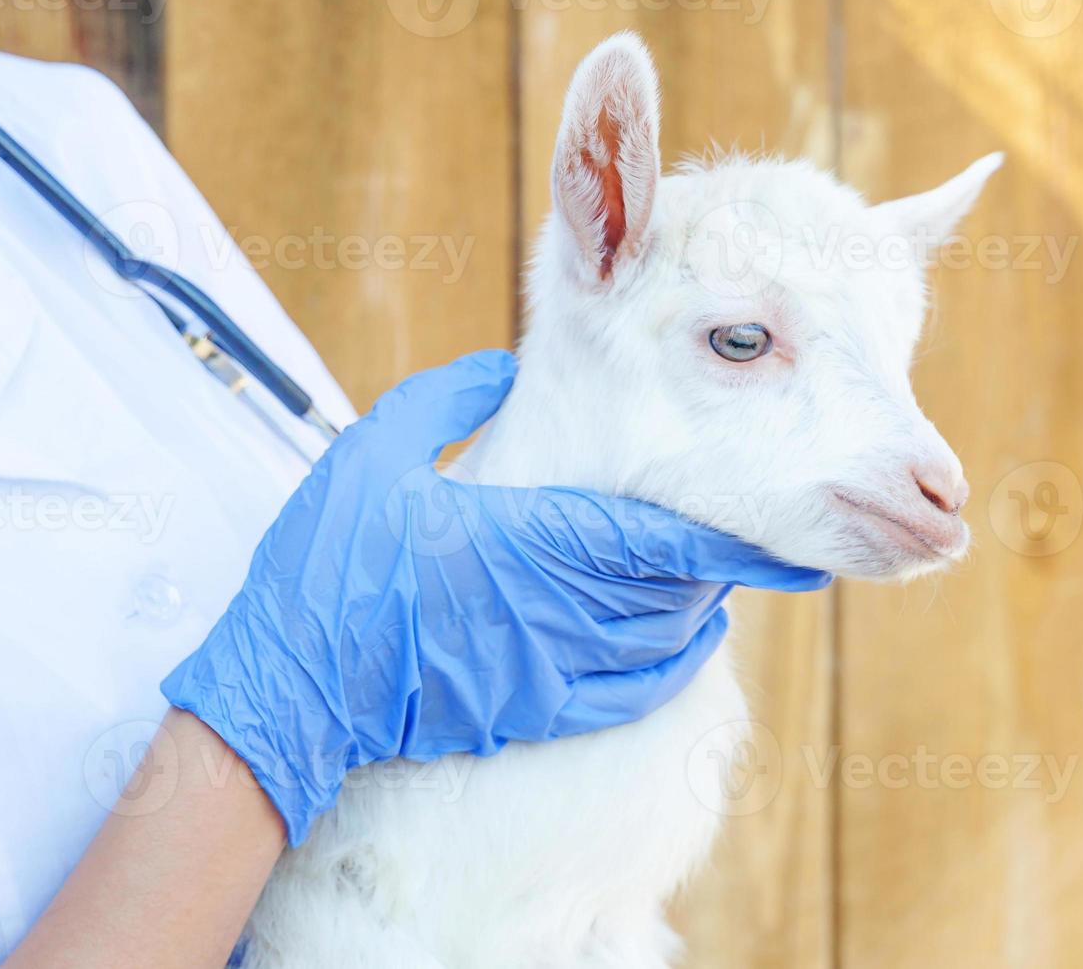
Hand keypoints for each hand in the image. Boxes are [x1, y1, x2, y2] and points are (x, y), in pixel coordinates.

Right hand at [162, 350, 830, 843]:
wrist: (292, 694)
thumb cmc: (328, 572)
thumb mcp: (374, 455)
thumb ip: (446, 400)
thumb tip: (505, 369)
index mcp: (532, 542)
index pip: (663, 536)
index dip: (735, 535)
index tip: (791, 529)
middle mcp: (560, 613)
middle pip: (677, 587)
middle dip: (722, 559)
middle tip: (762, 525)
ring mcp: (553, 673)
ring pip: (663, 638)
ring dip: (700, 603)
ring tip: (723, 566)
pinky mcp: (537, 713)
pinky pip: (634, 691)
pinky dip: (674, 662)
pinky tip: (689, 638)